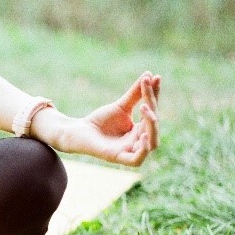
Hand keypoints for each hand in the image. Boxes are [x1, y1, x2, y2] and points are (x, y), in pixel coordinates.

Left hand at [44, 72, 160, 165]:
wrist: (78, 131)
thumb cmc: (100, 120)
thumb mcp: (120, 106)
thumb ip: (135, 94)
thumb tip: (150, 74)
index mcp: (141, 129)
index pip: (153, 111)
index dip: (155, 95)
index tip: (155, 77)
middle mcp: (139, 141)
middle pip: (154, 126)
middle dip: (152, 109)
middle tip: (145, 98)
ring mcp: (130, 151)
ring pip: (152, 143)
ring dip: (152, 126)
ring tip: (145, 108)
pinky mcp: (118, 158)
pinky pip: (137, 159)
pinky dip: (144, 149)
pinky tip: (143, 134)